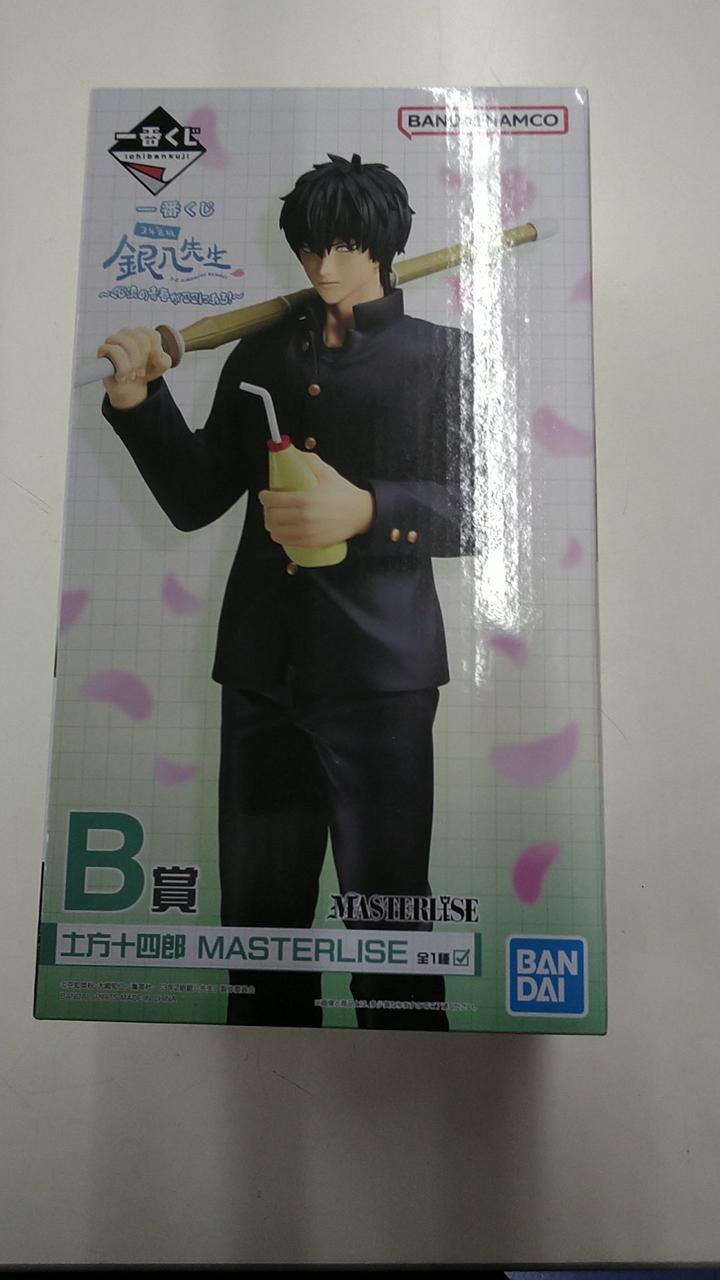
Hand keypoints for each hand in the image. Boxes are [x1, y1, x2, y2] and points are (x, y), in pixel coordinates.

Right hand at [98, 326, 172, 409]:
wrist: (129, 388)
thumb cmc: (145, 372)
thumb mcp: (161, 367)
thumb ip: (164, 359)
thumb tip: (156, 354)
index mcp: (142, 333)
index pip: (152, 335)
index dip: (154, 353)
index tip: (152, 365)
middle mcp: (127, 333)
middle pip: (141, 339)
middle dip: (143, 360)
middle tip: (141, 373)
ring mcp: (114, 339)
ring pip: (127, 344)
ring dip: (132, 365)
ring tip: (132, 376)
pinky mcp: (103, 349)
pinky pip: (114, 351)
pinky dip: (122, 368)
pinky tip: (122, 377)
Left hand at [259, 453, 373, 546]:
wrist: (361, 514)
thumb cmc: (345, 495)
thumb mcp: (328, 473)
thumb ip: (309, 461)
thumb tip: (294, 453)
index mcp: (305, 500)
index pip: (273, 501)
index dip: (264, 498)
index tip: (265, 495)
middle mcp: (304, 519)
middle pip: (271, 517)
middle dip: (267, 510)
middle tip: (270, 506)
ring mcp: (306, 533)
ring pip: (275, 532)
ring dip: (271, 524)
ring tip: (274, 518)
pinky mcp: (311, 543)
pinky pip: (286, 542)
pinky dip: (280, 536)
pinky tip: (281, 530)